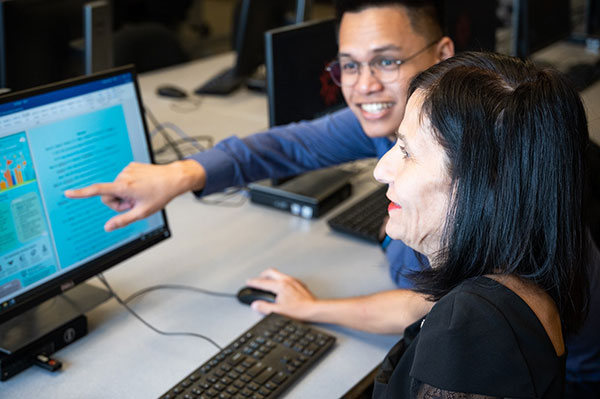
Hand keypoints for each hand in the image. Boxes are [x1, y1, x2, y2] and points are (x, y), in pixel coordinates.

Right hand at [64, 160, 204, 230]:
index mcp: (124, 187)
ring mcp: (127, 170)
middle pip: (108, 195)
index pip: (98, 191)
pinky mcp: (131, 166)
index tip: (67, 193)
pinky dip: (130, 185)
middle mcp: (123, 176)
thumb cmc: (160, 194)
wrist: (174, 177)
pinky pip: (123, 180)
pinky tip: (142, 186)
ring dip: (125, 194)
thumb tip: (107, 228)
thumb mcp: (142, 212)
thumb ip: (123, 220)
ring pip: (116, 188)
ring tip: (141, 193)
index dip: (81, 193)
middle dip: (118, 202)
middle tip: (134, 203)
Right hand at [245, 268, 316, 319]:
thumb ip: (264, 307)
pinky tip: (281, 287)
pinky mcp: (299, 284)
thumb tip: (255, 305)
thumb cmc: (299, 310)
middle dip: (262, 275)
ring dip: (272, 277)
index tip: (248, 282)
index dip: (254, 282)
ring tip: (268, 283)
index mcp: (280, 286)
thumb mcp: (278, 311)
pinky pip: (286, 278)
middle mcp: (286, 280)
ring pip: (279, 274)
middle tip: (258, 279)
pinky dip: (280, 280)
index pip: (263, 282)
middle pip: (271, 272)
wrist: (314, 309)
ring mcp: (293, 281)